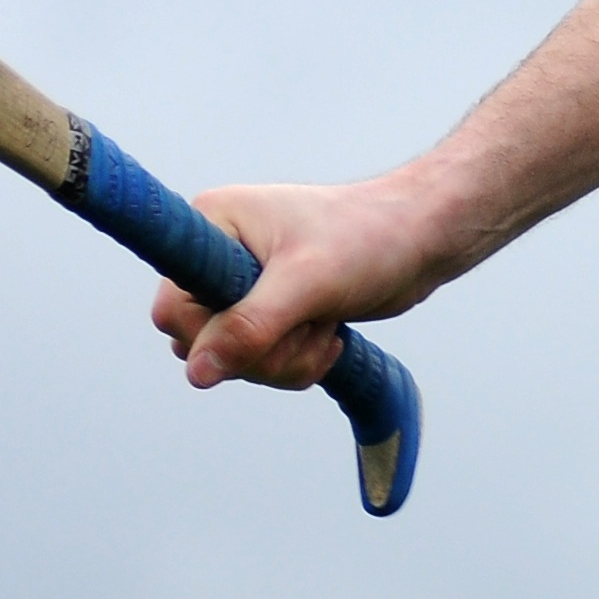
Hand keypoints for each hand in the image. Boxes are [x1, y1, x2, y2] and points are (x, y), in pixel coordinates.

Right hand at [146, 173, 454, 393]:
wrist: (425, 238)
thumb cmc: (371, 238)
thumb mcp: (308, 284)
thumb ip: (249, 327)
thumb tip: (197, 374)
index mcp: (213, 224)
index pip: (173, 310)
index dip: (211, 336)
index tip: (267, 328)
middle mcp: (219, 254)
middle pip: (201, 344)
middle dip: (261, 352)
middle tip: (309, 326)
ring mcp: (245, 285)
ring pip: (233, 360)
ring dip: (284, 360)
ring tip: (325, 325)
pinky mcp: (272, 310)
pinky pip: (262, 363)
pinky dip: (296, 364)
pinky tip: (330, 335)